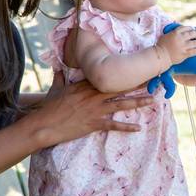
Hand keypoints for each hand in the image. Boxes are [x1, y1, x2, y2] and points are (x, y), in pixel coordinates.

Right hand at [31, 71, 153, 147]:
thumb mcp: (54, 88)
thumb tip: (57, 67)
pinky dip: (126, 127)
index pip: (107, 76)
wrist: (43, 124)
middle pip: (120, 87)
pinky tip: (139, 128)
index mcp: (85, 85)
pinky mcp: (94, 123)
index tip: (135, 68)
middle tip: (153, 78)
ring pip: (121, 103)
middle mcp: (93, 95)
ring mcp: (95, 109)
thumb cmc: (48, 107)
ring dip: (138, 102)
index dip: (122, 72)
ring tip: (153, 100)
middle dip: (137, 83)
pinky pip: (114, 125)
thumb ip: (59, 77)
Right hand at [157, 26, 195, 64]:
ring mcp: (183, 46)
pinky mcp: (184, 54)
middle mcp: (180, 38)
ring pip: (195, 43)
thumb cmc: (161, 46)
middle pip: (191, 34)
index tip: (193, 29)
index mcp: (175, 33)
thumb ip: (171, 31)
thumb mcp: (165, 35)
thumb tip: (175, 23)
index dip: (190, 28)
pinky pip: (194, 52)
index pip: (185, 28)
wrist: (160, 56)